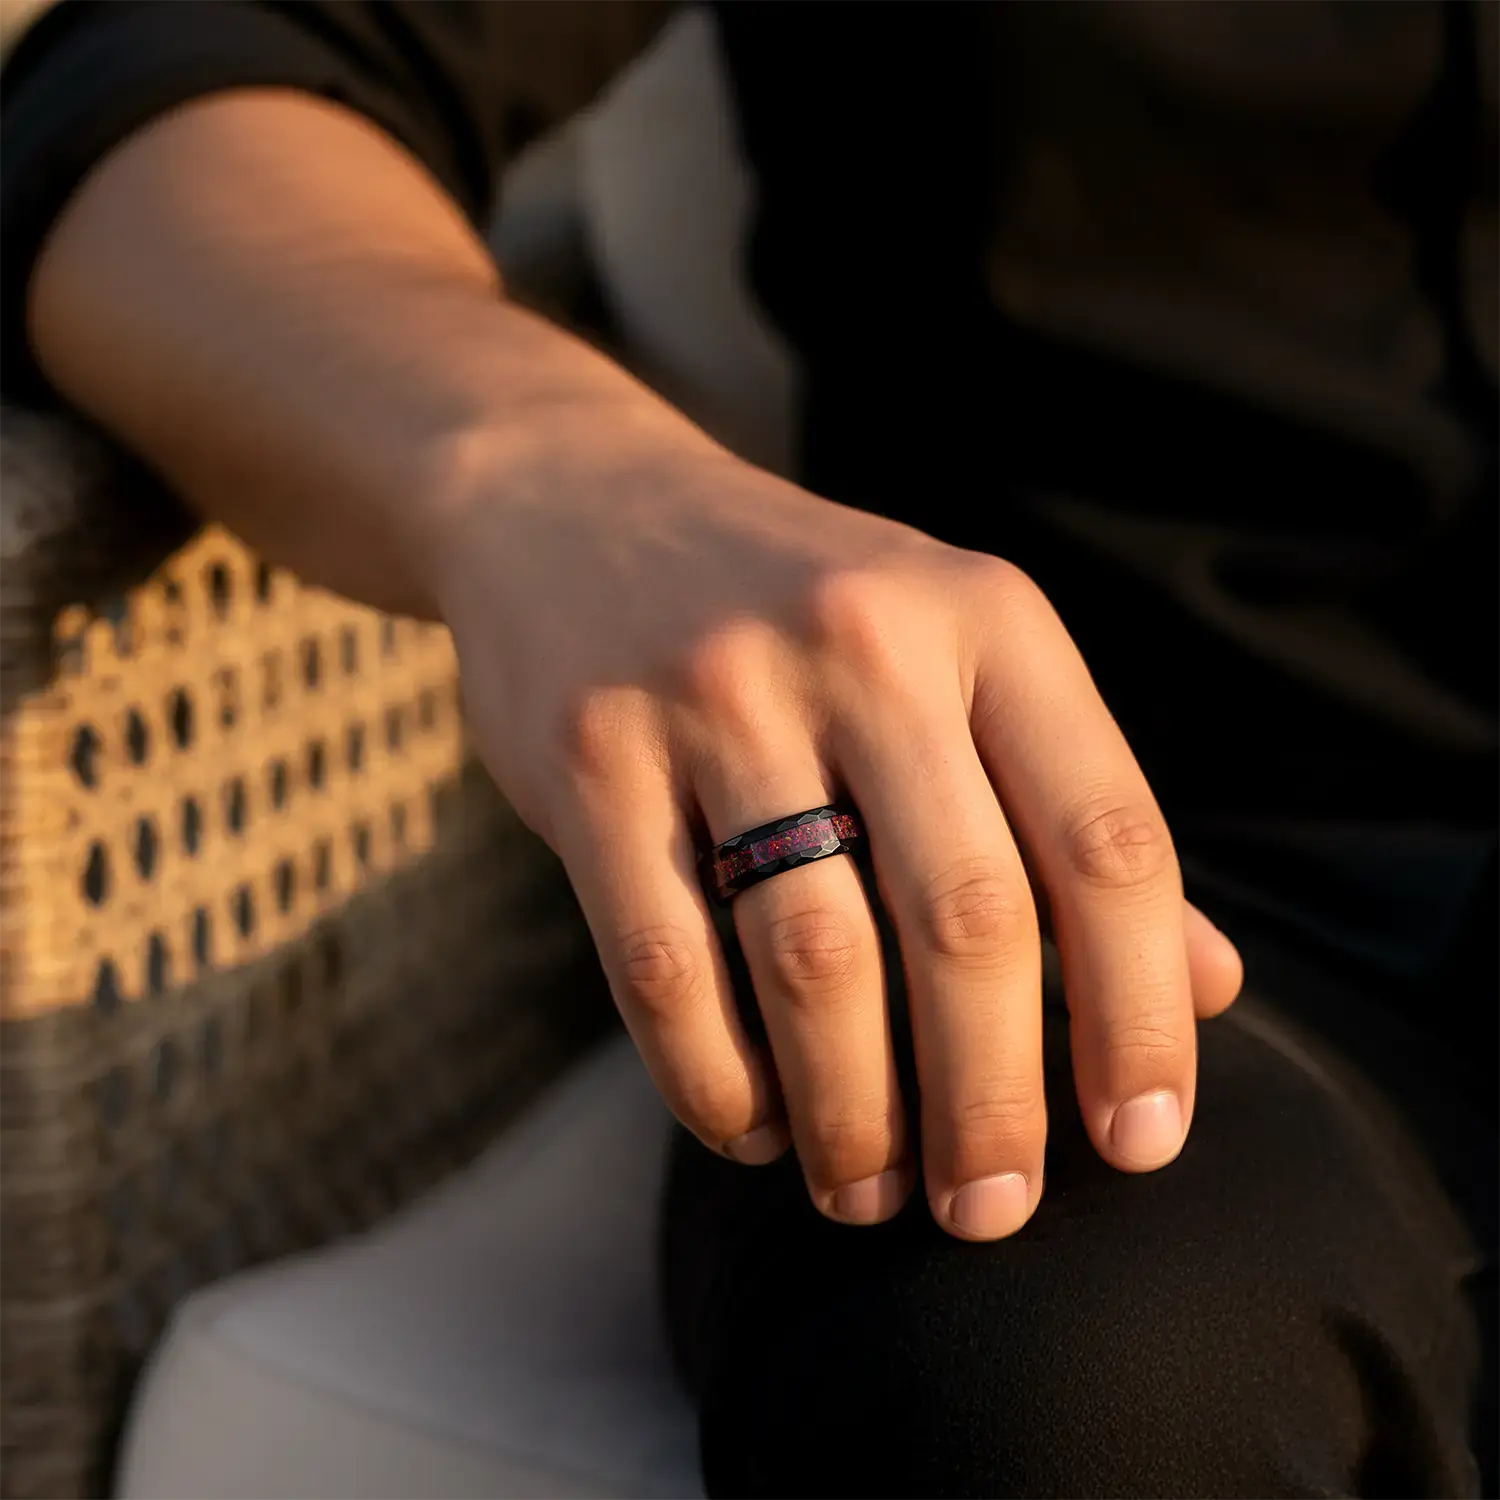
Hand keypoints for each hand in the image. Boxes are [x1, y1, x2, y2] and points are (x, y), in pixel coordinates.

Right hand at [433, 442, 1241, 1240]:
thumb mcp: (957, 657)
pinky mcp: (592, 748)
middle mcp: (863, 642)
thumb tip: (1205, 986)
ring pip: (812, 957)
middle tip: (992, 1210)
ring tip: (868, 1196)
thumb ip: (1071, 808)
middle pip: (967, 919)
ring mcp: (716, 691)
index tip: (1138, 1140)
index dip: (1138, 1011)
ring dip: (853, 1114)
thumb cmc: (802, 612)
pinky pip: (664, 960)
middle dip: (991, 1099)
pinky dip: (715, 1077)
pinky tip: (753, 1127)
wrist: (581, 504)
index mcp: (987, 618)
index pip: (1107, 838)